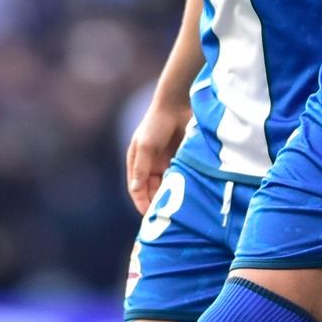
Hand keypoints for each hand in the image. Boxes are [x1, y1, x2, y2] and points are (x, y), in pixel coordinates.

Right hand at [125, 100, 188, 214]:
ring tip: (176, 209)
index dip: (141, 203)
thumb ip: (141, 168)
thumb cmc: (156, 123)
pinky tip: (186, 195)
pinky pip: (179, 179)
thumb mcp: (146, 146)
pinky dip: (180, 187)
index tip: (149, 216)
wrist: (177, 104)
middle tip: (165, 217)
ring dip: (169, 196)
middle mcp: (150, 165)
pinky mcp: (180, 160)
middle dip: (156, 203)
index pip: (136, 189)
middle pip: (151, 191)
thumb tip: (135, 191)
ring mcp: (165, 163)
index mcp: (137, 162)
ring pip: (166, 187)